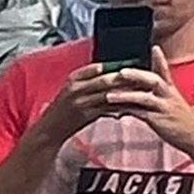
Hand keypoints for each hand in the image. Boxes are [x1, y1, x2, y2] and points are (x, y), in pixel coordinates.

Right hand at [55, 66, 173, 136]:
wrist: (49, 130)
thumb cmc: (63, 110)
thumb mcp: (72, 90)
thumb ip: (88, 81)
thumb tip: (110, 72)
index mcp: (73, 79)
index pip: (98, 67)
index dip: (116, 65)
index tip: (132, 63)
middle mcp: (76, 88)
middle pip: (106, 79)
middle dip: (125, 78)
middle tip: (144, 76)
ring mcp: (81, 102)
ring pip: (109, 94)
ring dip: (127, 93)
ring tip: (143, 91)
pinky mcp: (86, 115)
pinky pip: (107, 109)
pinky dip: (120, 108)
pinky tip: (133, 107)